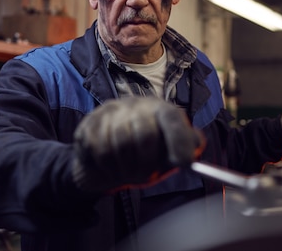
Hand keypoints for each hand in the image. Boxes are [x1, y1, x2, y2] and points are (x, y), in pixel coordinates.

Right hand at [72, 97, 203, 192]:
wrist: (106, 167)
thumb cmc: (144, 159)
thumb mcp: (168, 158)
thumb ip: (185, 152)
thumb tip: (192, 155)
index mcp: (160, 110)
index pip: (171, 117)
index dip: (179, 139)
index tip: (185, 162)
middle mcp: (136, 104)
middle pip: (145, 135)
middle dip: (145, 163)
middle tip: (143, 176)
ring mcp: (111, 110)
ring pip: (119, 144)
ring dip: (124, 168)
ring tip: (126, 171)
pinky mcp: (90, 122)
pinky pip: (97, 149)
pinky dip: (106, 167)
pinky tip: (109, 166)